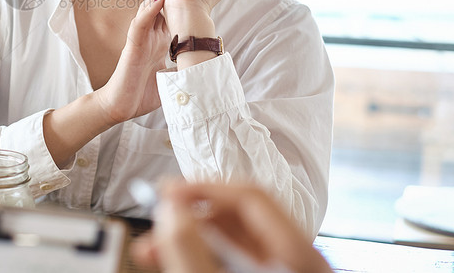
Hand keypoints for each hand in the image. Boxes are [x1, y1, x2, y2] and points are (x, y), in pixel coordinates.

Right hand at [93, 0, 184, 123]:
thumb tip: (207, 68)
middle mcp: (150, 35)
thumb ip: (185, 68)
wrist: (121, 107)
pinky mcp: (132, 45)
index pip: (172, 15)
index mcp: (159, 41)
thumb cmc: (144, 93)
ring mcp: (140, 38)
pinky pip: (140, 22)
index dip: (184, 2)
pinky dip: (149, 9)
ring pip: (149, 8)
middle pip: (162, 5)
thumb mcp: (172, 77)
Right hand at [131, 181, 332, 272]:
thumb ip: (192, 250)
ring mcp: (283, 271)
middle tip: (156, 216)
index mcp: (300, 255)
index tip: (165, 192)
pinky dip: (201, 257)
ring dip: (189, 239)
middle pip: (239, 218)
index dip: (203, 188)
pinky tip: (173, 261)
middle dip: (190, 216)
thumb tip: (169, 209)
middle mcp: (298, 259)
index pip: (250, 195)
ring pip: (231, 241)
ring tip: (153, 248)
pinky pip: (231, 260)